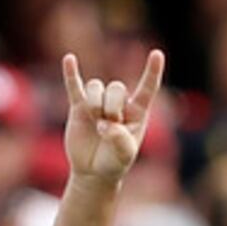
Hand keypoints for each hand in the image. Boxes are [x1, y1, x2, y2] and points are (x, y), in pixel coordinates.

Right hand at [60, 48, 163, 185]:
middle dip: (113, 106)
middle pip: (116, 88)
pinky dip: (71, 73)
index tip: (157, 54)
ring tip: (97, 123)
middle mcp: (118, 103)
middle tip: (109, 125)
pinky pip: (74, 86)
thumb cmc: (115, 163)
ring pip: (96, 87)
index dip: (152, 71)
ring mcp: (98, 103)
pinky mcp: (79, 106)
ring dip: (96, 103)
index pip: (147, 88)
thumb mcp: (124, 156)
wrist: (94, 171)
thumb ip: (121, 141)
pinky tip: (69, 59)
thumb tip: (105, 125)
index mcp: (137, 112)